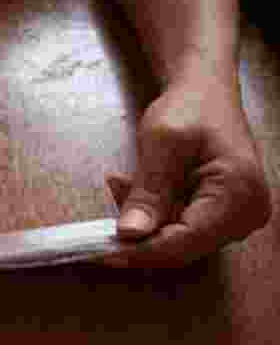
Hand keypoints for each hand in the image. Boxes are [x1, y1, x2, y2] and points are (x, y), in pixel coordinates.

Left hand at [108, 68, 271, 266]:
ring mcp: (234, 218)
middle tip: (107, 204)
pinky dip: (151, 214)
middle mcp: (245, 214)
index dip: (139, 252)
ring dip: (142, 220)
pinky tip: (133, 187)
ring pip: (175, 240)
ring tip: (121, 182)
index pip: (184, 242)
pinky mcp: (219, 216)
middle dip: (137, 233)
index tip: (99, 252)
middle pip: (180, 246)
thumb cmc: (190, 107)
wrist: (205, 92)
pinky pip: (178, 228)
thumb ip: (148, 190)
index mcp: (239, 194)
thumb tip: (130, 233)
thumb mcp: (162, 142)